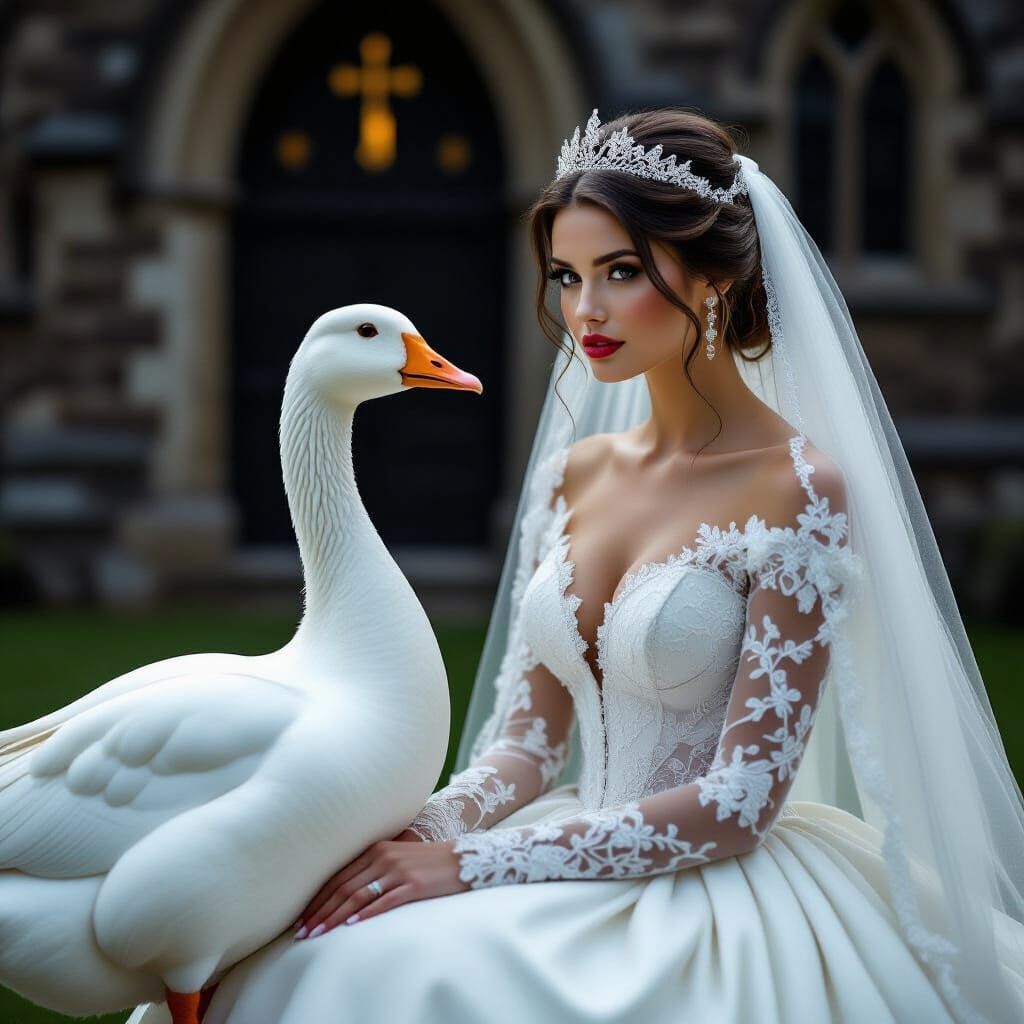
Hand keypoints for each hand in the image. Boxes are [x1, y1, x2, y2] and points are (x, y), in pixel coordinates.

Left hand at [293, 836, 469, 938]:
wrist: (462, 859)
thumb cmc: (426, 862)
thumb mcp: (396, 857)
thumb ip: (372, 867)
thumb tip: (345, 891)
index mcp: (375, 849)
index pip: (337, 876)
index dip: (317, 898)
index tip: (302, 918)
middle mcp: (383, 857)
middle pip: (343, 887)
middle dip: (319, 911)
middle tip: (302, 932)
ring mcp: (398, 870)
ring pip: (357, 896)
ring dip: (334, 917)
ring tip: (318, 934)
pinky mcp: (413, 884)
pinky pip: (384, 901)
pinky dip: (365, 914)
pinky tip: (351, 925)